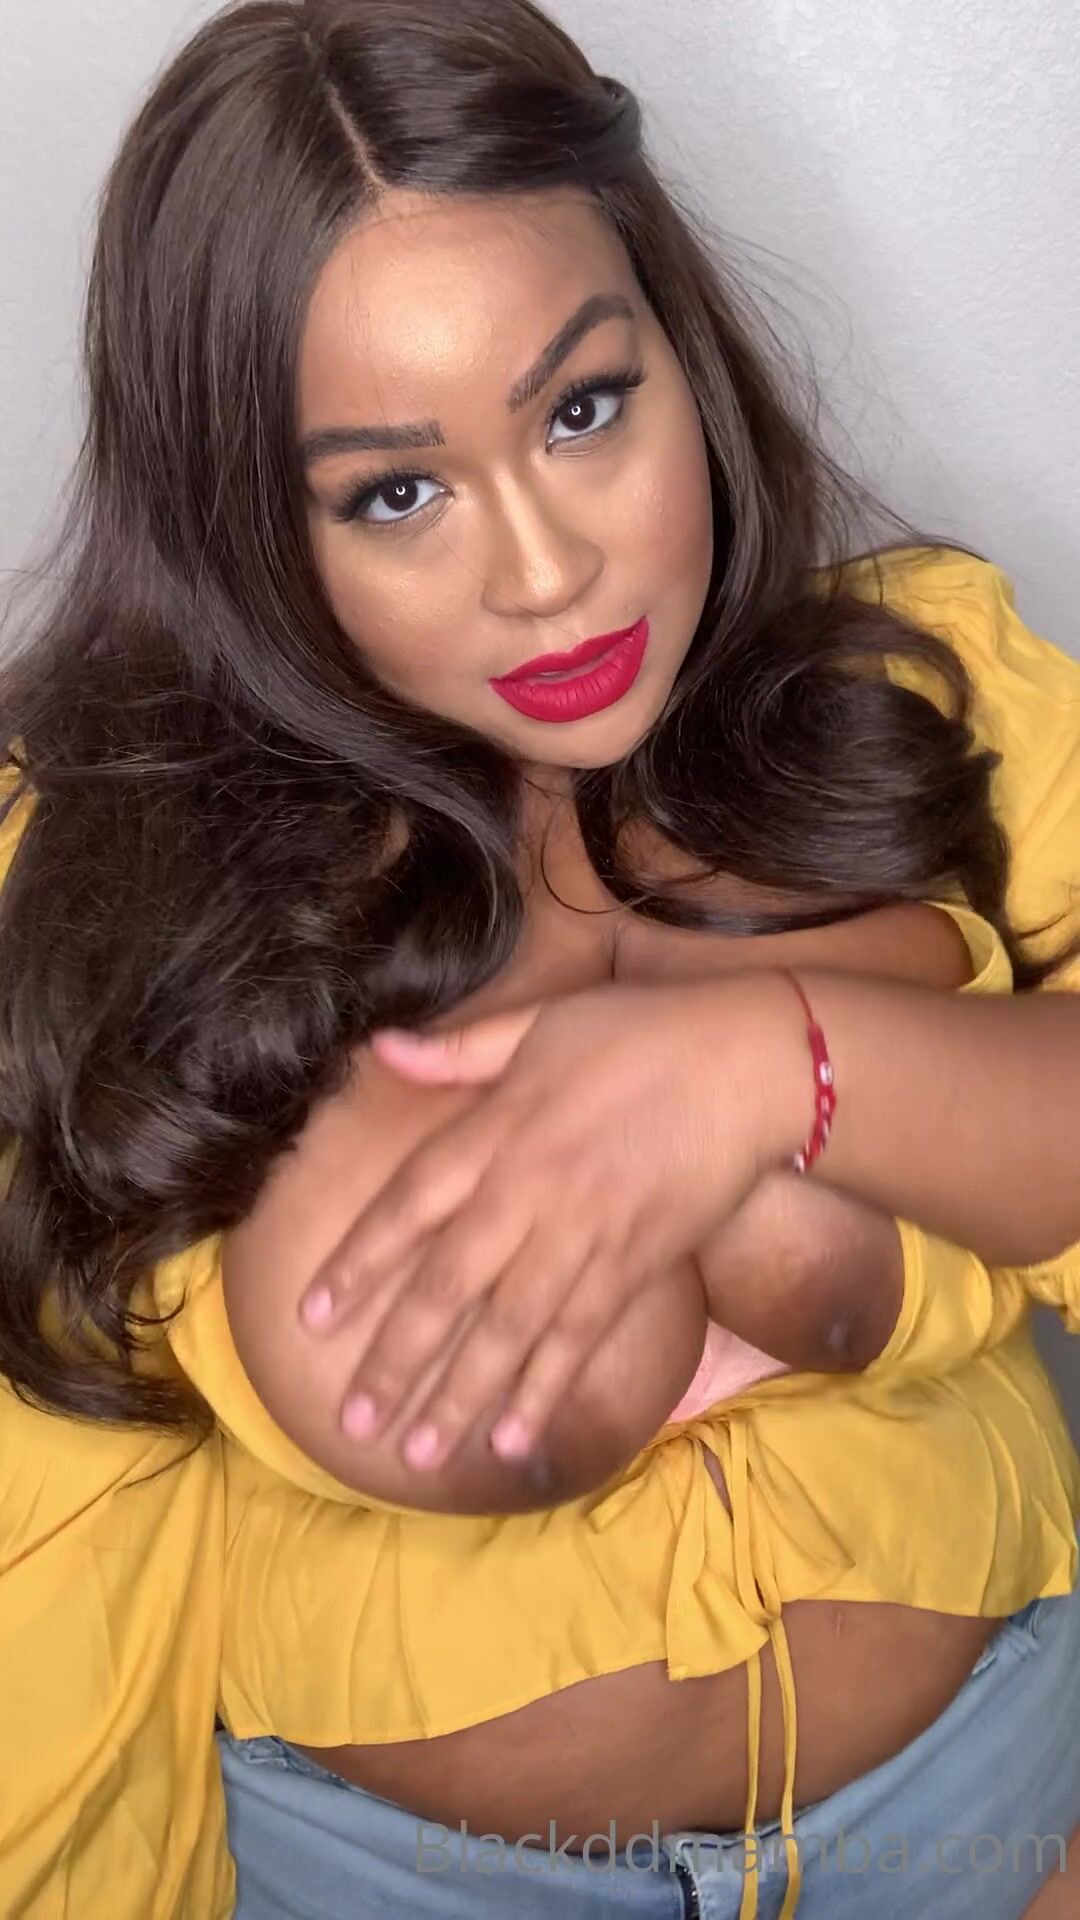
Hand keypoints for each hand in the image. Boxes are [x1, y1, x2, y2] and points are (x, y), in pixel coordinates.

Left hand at [298, 973, 798, 1469]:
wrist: (751, 1063)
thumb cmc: (641, 1033)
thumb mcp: (541, 1022)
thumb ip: (459, 1051)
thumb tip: (378, 1047)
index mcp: (498, 1130)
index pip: (408, 1205)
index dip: (358, 1263)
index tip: (310, 1315)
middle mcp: (529, 1193)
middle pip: (448, 1288)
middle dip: (397, 1358)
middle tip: (354, 1420)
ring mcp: (583, 1237)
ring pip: (508, 1331)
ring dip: (459, 1396)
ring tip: (418, 1456)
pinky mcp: (635, 1266)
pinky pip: (580, 1339)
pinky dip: (546, 1391)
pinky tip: (512, 1441)